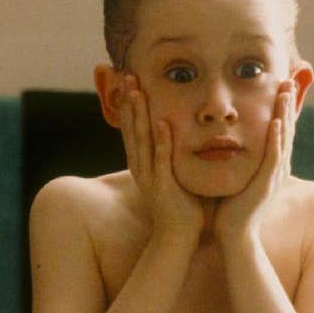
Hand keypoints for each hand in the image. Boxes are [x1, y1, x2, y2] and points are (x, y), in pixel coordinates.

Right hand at [119, 75, 203, 235]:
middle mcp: (142, 167)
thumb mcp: (176, 174)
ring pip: (142, 140)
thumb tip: (187, 137)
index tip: (130, 82)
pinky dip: (161, 142)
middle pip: (132, 128)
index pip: (133, 129)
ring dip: (140, 115)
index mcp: (144, 163)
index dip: (130, 106)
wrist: (180, 237)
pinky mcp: (163, 187)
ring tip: (137, 91)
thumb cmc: (183, 206)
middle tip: (126, 75)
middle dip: (129, 102)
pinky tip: (162, 123)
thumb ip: (176, 156)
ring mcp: (150, 177)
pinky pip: (162, 160)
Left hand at [212, 80, 297, 240]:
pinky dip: (277, 140)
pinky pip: (274, 157)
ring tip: (286, 93)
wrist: (234, 234)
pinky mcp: (266, 184)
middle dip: (288, 104)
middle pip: (287, 129)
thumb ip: (241, 159)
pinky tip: (277, 123)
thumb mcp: (240, 175)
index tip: (282, 86)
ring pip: (284, 138)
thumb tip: (232, 142)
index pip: (280, 130)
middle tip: (290, 80)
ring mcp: (274, 175)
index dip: (283, 108)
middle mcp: (278, 167)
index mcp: (272, 164)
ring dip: (286, 114)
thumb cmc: (233, 207)